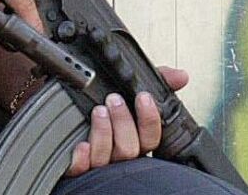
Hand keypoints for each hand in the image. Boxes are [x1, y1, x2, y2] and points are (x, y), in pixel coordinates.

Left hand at [65, 65, 189, 175]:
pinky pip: (82, 169)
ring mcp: (99, 163)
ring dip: (103, 132)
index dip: (149, 119)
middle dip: (123, 122)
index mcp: (135, 139)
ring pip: (108, 157)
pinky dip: (82, 158)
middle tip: (114, 100)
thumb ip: (156, 80)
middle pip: (130, 149)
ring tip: (98, 111)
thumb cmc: (105, 107)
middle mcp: (119, 154)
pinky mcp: (78, 168)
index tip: (143, 97)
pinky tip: (81, 144)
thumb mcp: (130, 88)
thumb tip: (181, 76)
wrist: (67, 118)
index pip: (151, 137)